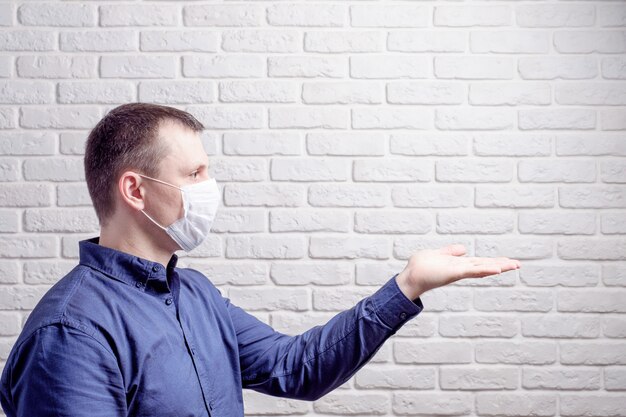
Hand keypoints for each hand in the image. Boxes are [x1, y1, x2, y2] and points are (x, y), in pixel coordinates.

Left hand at [395, 244, 520, 299]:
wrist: (410, 277)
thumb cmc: (421, 267)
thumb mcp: (438, 254)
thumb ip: (451, 252)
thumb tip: (464, 249)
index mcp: (459, 264)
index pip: (480, 262)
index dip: (494, 261)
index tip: (508, 261)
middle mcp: (462, 269)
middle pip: (485, 266)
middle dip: (501, 265)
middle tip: (519, 264)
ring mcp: (460, 271)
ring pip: (483, 268)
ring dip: (498, 266)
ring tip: (514, 265)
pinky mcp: (455, 273)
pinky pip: (473, 270)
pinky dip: (485, 270)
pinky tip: (497, 269)